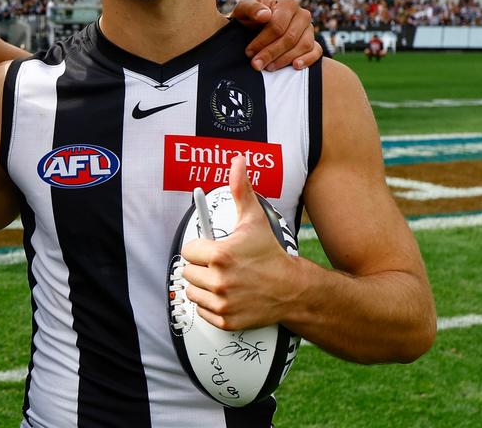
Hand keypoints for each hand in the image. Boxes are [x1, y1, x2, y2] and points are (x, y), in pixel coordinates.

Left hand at [180, 156, 300, 331]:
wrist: (293, 290)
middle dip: (201, 267)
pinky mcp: (225, 320)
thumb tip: (237, 162)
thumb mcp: (254, 220)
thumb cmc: (270, 254)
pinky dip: (210, 305)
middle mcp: (218, 281)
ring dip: (203, 286)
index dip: (200, 248)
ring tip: (223, 279)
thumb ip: (241, 190)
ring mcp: (222, 302)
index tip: (213, 249)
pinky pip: (202, 311)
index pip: (188, 250)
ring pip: (192, 291)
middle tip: (220, 265)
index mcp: (220, 255)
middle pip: (188, 271)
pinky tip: (226, 295)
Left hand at [231, 0, 320, 70]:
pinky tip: (295, 66)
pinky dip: (307, 60)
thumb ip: (251, 9)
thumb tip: (265, 15)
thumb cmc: (250, 16)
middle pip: (290, 38)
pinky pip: (316, 52)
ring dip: (285, 59)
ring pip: (303, 46)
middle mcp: (302, 15)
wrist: (255, 25)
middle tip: (256, 65)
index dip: (262, 41)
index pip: (277, 26)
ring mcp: (310, 29)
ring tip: (269, 67)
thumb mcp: (244, 9)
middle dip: (271, 53)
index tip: (249, 52)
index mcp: (288, 4)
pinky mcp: (313, 42)